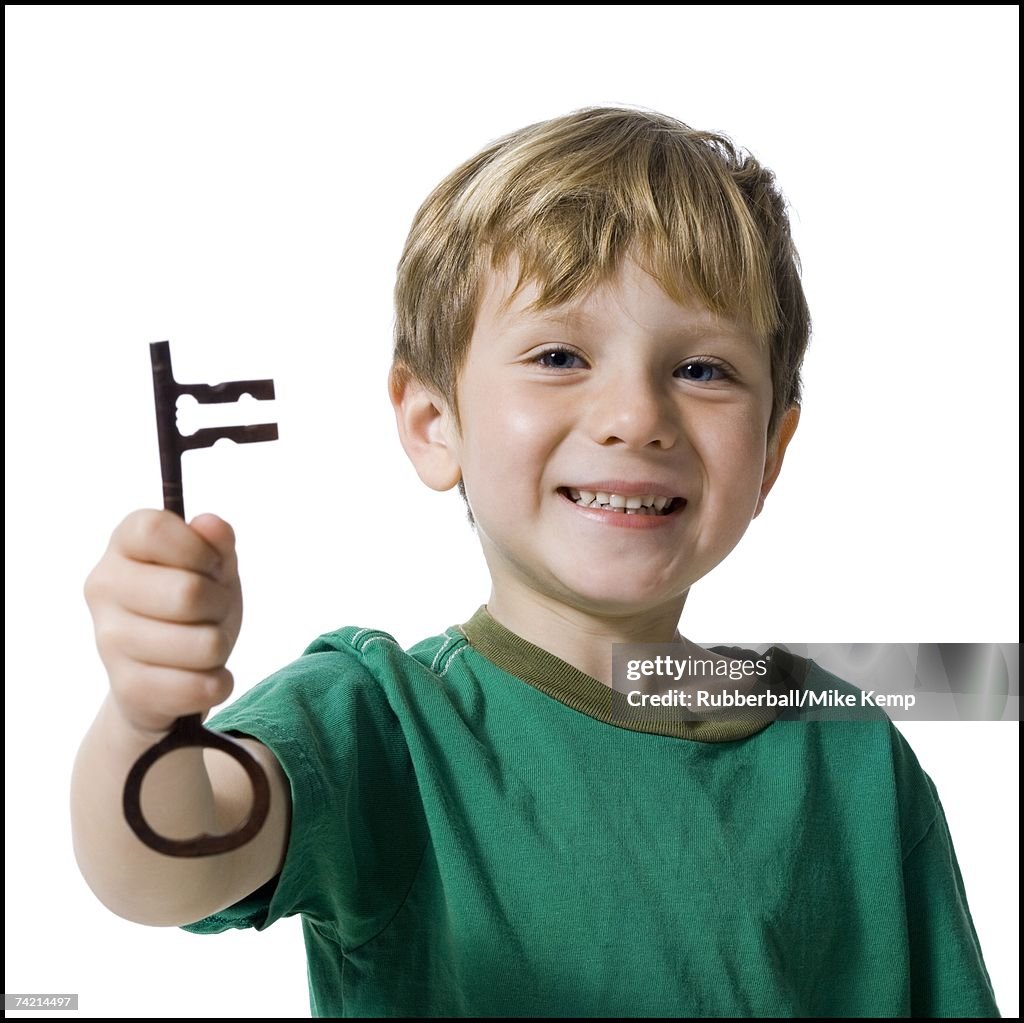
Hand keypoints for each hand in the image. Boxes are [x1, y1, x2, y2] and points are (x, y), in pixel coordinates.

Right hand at [84, 510, 242, 734]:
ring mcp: (108, 640)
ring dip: (220, 644)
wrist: (168, 673)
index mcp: (122, 545)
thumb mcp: (213, 566)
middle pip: (187, 592)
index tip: (209, 565)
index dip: (198, 549)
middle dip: (219, 604)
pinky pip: (199, 687)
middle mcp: (103, 587)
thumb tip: (211, 525)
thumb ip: (217, 542)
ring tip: (202, 643)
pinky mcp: (127, 688)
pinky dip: (218, 682)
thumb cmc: (193, 606)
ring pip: (204, 644)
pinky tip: (203, 676)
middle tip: (210, 610)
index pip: (154, 529)